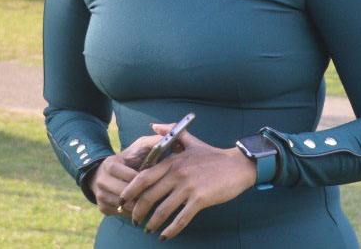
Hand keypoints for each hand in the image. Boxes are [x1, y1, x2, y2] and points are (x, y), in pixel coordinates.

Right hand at [87, 132, 166, 216]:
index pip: (128, 176)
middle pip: (125, 193)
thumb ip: (153, 142)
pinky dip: (133, 211)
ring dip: (138, 204)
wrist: (108, 172)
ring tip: (150, 199)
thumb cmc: (130, 159)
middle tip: (155, 193)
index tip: (154, 180)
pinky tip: (141, 204)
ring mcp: (100, 195)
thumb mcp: (140, 147)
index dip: (143, 180)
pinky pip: (121, 213)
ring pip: (124, 206)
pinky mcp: (102, 208)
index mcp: (110, 164)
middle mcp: (101, 180)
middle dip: (142, 194)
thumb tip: (169, 136)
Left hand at [118, 123, 256, 239]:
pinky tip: (164, 236)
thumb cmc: (213, 155)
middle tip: (132, 218)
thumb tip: (154, 125)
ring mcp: (188, 187)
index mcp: (172, 161)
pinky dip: (171, 229)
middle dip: (138, 210)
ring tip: (147, 229)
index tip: (123, 199)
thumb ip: (171, 132)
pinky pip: (181, 218)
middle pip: (149, 195)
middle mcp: (177, 174)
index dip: (131, 190)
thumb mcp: (190, 140)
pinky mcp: (200, 199)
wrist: (237, 165)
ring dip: (152, 222)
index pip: (144, 176)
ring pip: (163, 209)